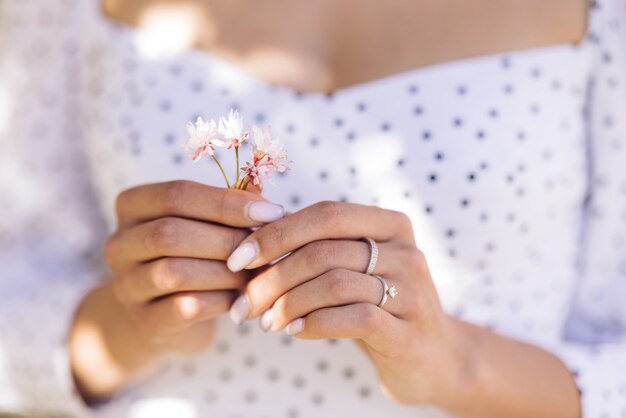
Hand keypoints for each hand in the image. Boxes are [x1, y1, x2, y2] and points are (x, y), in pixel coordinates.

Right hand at [71, 180, 284, 400]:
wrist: (167, 314)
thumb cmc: (195, 254)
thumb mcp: (206, 223)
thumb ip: (230, 206)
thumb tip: (265, 198)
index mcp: (133, 206)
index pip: (176, 194)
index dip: (226, 202)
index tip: (272, 211)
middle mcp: (119, 243)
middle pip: (169, 233)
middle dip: (226, 239)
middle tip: (265, 247)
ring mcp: (126, 285)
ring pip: (174, 272)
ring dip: (225, 272)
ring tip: (256, 272)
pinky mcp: (145, 321)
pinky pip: (184, 307)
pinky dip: (220, 301)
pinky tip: (241, 297)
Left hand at [225, 201, 465, 406]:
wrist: (432, 360)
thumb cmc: (378, 308)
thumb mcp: (354, 270)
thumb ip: (318, 247)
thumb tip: (253, 233)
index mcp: (390, 224)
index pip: (325, 214)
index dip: (276, 233)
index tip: (237, 259)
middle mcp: (406, 251)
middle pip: (323, 250)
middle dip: (272, 276)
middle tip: (244, 304)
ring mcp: (412, 291)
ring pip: (334, 283)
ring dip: (288, 303)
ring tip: (265, 321)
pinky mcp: (409, 331)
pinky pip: (354, 318)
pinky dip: (314, 323)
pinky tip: (294, 332)